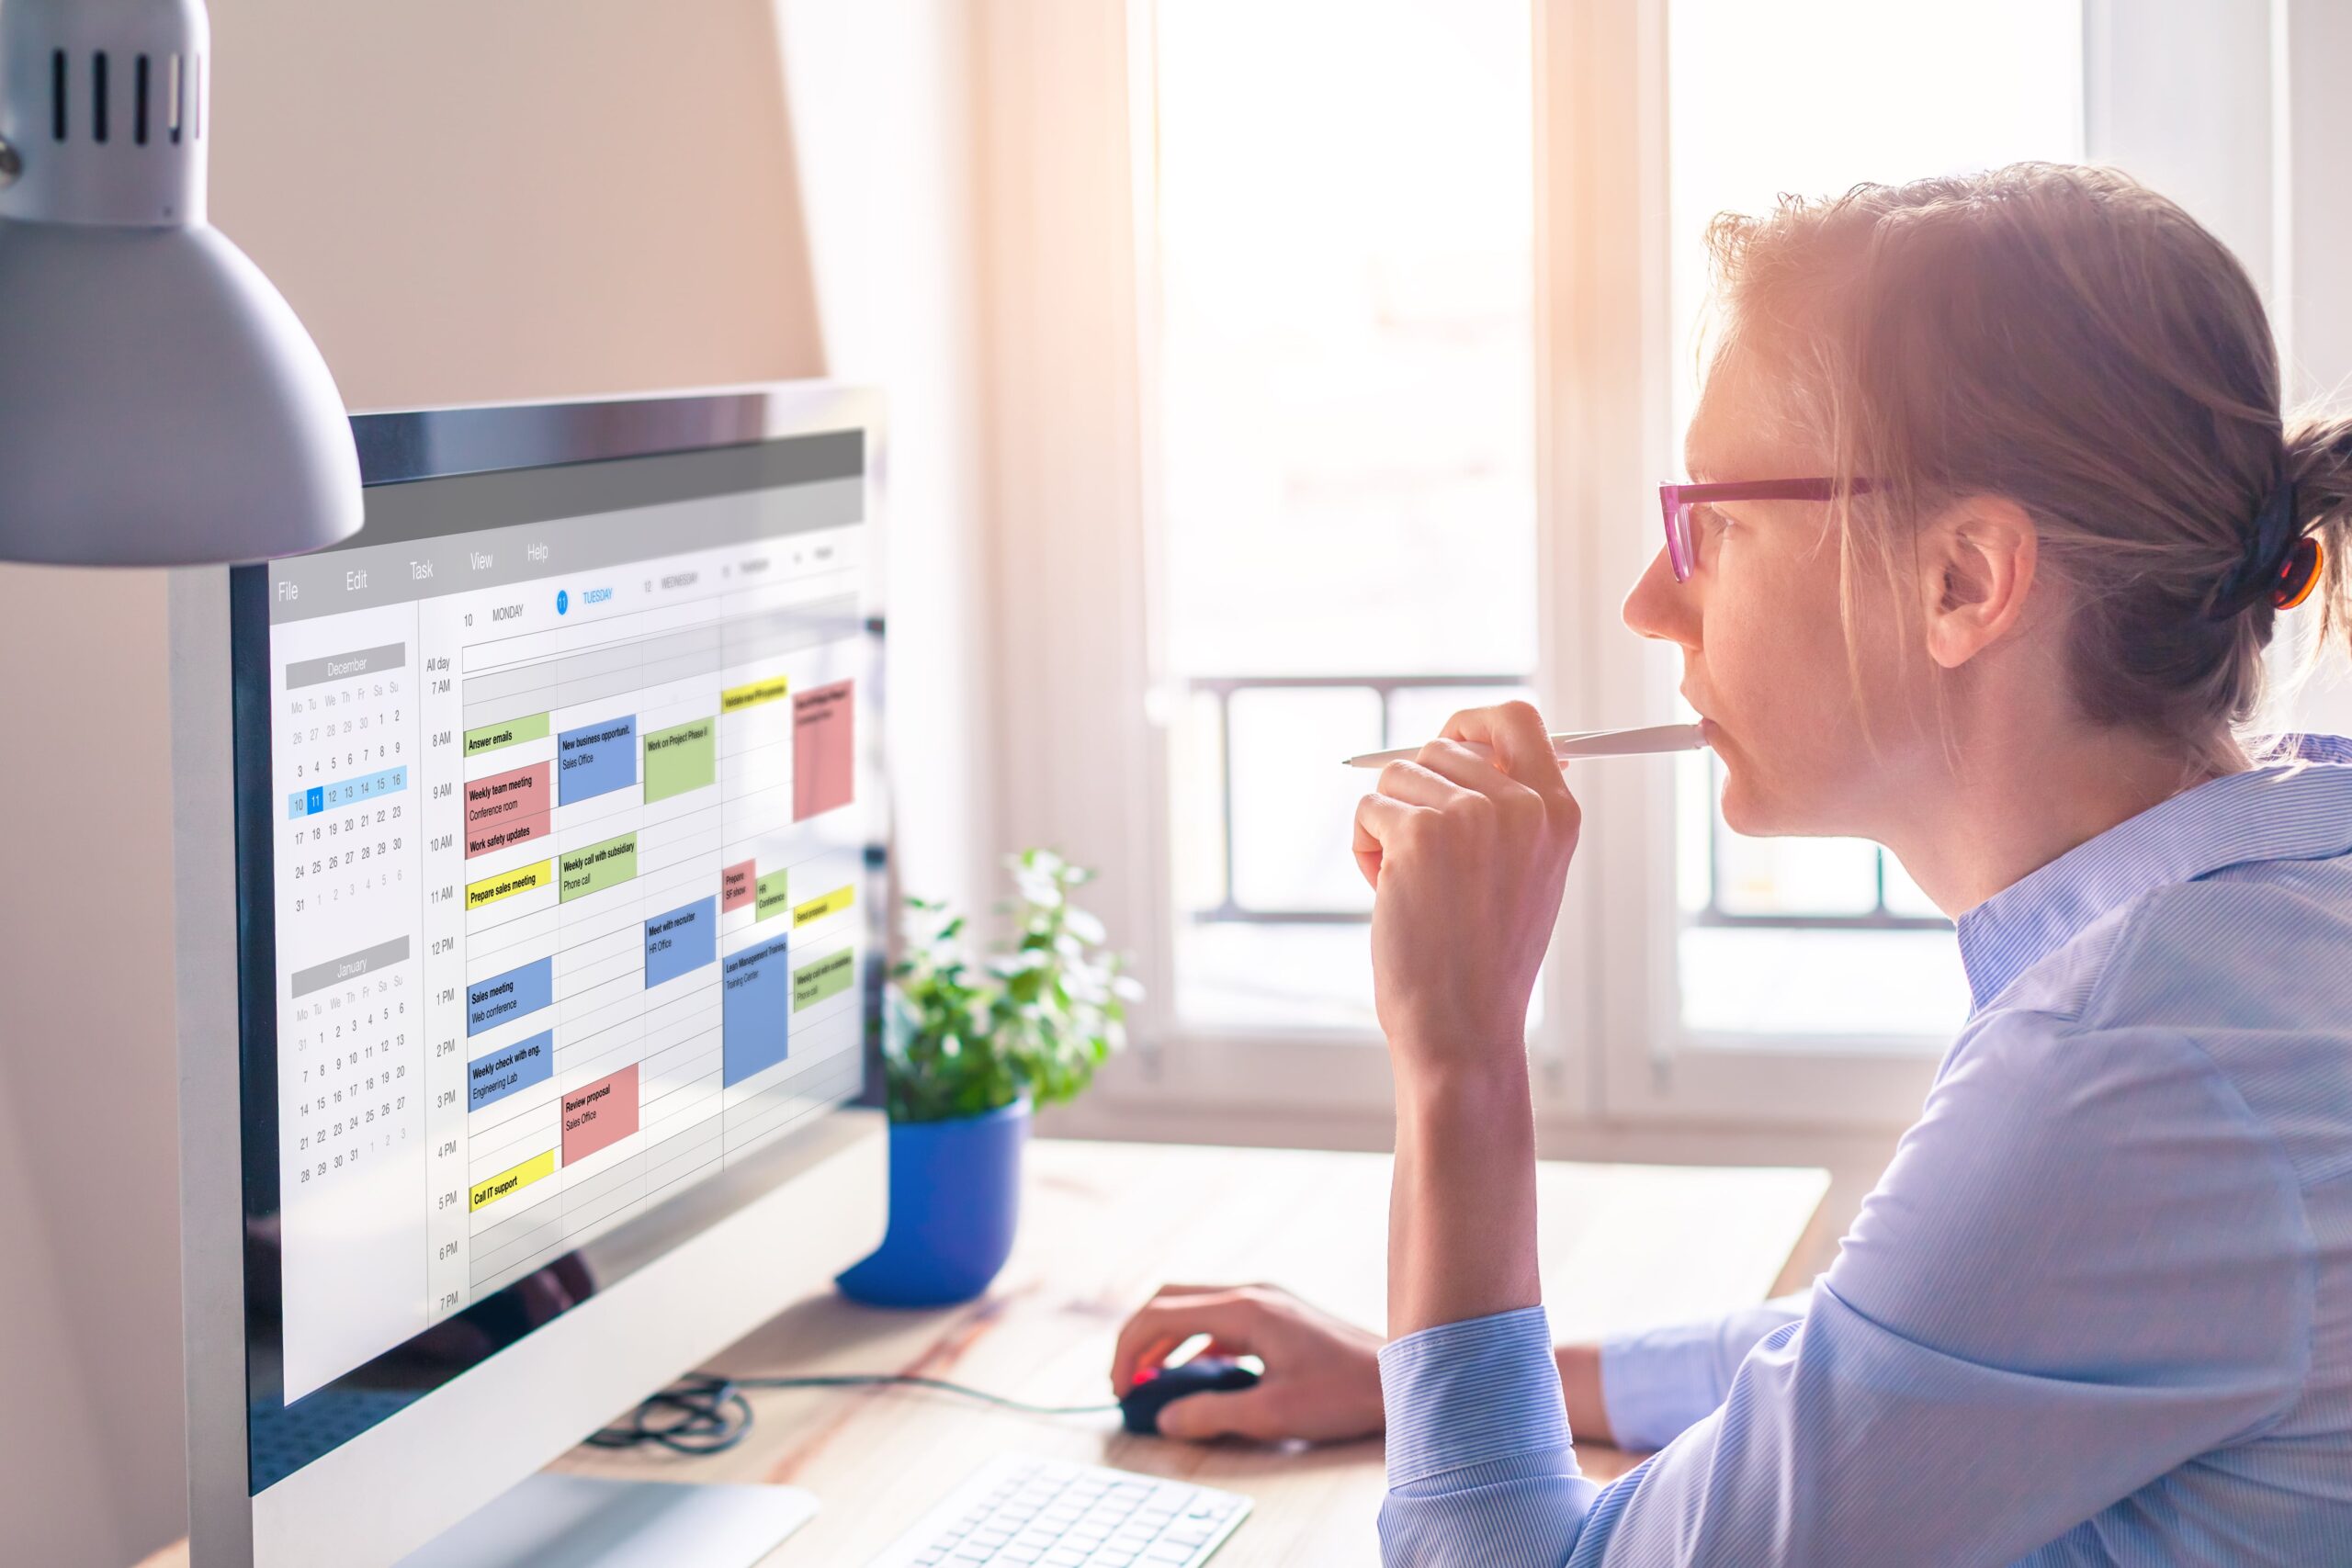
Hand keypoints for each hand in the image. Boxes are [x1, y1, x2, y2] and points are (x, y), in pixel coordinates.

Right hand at [1108, 1283, 1384, 1442]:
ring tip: (1152, 1381)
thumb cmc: (1344, 1393)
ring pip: (1194, 1307)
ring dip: (1166, 1341)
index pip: (1161, 1313)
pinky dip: (1196, 1343)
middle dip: (1139, 1338)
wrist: (1402, 1376)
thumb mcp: (1271, 1413)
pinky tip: (1198, 1377)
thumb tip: (1165, 1417)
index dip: (1128, 1349)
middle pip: (1171, 1300)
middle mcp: (1251, 1293)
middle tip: (1124, 1380)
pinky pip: (1220, 1320)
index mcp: (1244, 1309)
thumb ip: (1211, 1414)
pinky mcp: (1278, 1314)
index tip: (1119, 1387)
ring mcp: (1266, 1300)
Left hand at [1350, 701, 1580, 1085]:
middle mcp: (1521, 805)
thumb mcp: (1527, 875)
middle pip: (1440, 747)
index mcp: (1558, 812)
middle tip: (1423, 860)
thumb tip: (1468, 744)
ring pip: (1397, 777)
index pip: (1517, 719)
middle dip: (1416, 795)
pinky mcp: (1419, 832)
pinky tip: (1387, 895)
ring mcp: (1471, 815)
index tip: (1446, 742)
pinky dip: (1365, 850)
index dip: (1471, 724)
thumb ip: (1511, 809)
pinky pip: (1369, 809)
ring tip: (1410, 886)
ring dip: (1387, 826)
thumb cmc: (1485, 959)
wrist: (1463, 1025)